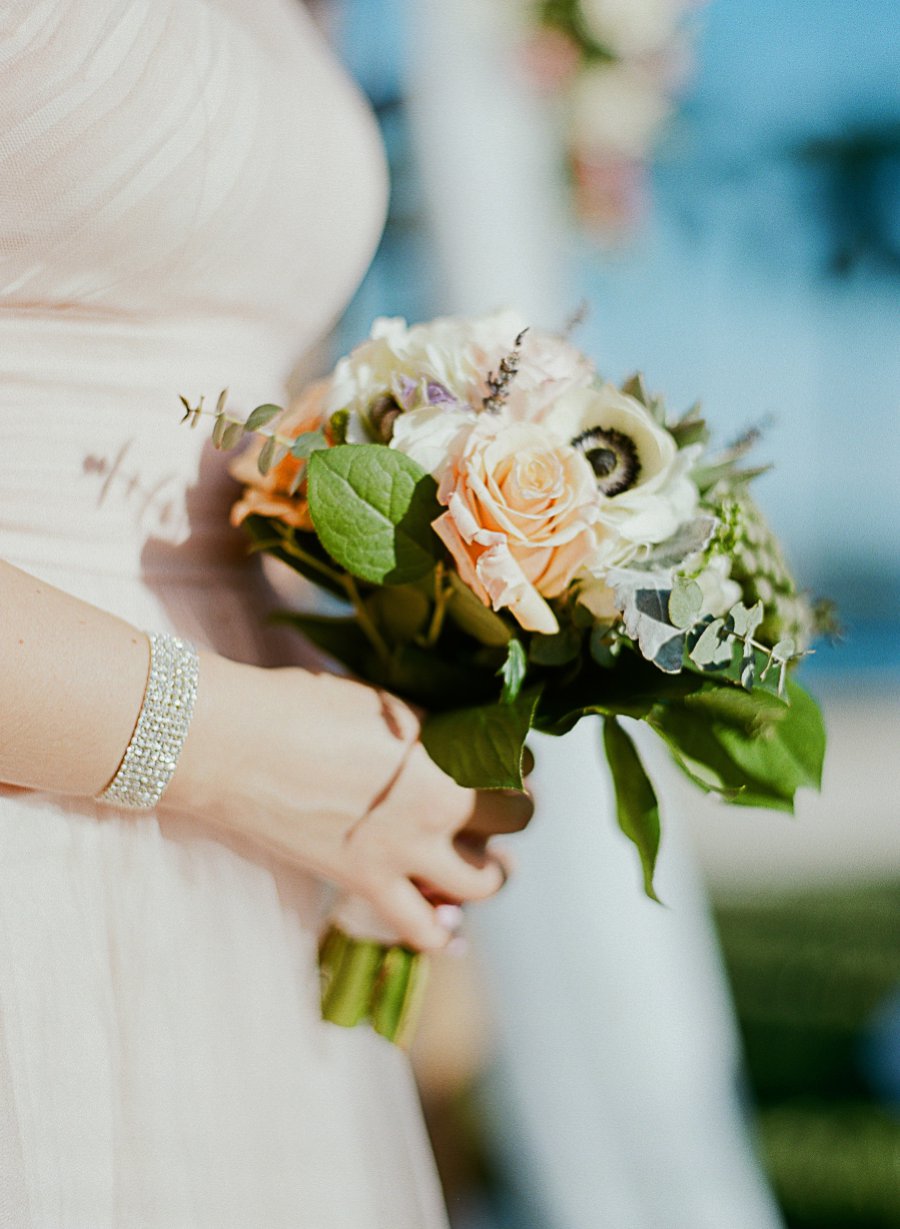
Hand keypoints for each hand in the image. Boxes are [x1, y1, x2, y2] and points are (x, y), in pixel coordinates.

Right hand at [165, 654, 532, 949]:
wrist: (236, 743)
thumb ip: (434, 730)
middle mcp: (441, 803)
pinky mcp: (367, 885)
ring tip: (474, 857)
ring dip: (490, 868)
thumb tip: (459, 742)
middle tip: (489, 803)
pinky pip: (426, 932)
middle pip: (516, 818)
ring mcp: (406, 851)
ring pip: (488, 880)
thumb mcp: (386, 703)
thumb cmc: (303, 705)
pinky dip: (440, 928)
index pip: (520, 762)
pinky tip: (438, 910)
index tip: (500, 759)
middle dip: (511, 809)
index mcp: (449, 747)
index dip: (514, 760)